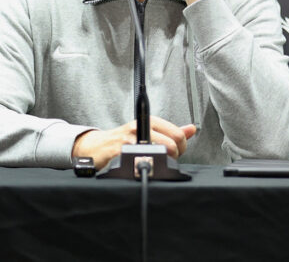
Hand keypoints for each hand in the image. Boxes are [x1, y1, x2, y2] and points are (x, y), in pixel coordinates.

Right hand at [72, 116, 197, 170]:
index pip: (178, 135)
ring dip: (159, 164)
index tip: (172, 153)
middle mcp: (140, 126)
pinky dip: (145, 168)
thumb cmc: (123, 140)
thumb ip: (171, 131)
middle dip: (171, 158)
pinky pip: (143, 162)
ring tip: (151, 163)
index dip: (180, 148)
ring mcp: (130, 139)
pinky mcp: (121, 152)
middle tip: (161, 159)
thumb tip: (191, 129)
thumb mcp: (147, 131)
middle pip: (172, 146)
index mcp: (149, 120)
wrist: (97, 147)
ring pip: (160, 154)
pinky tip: (139, 166)